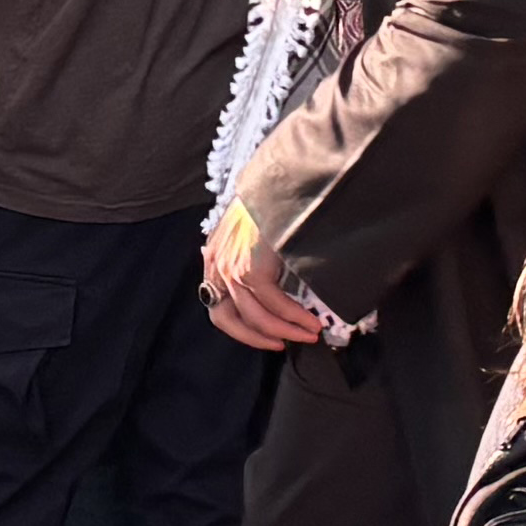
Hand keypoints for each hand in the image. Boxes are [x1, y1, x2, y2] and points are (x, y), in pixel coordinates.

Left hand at [198, 206, 328, 352]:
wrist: (281, 181)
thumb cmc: (273, 204)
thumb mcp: (252, 234)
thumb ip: (251, 260)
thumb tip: (273, 288)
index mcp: (214, 258)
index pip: (218, 307)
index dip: (241, 329)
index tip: (268, 336)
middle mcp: (216, 264)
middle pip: (226, 318)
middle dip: (257, 337)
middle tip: (284, 343)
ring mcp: (231, 267)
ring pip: (255, 316)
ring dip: (285, 330)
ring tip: (309, 333)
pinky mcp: (250, 267)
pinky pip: (273, 304)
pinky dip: (294, 317)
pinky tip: (311, 321)